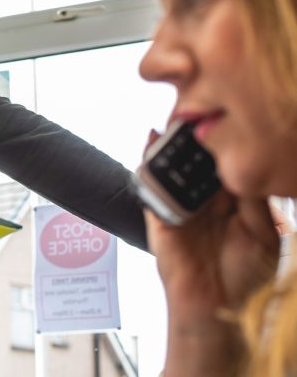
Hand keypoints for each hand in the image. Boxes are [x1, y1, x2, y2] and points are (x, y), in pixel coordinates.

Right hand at [144, 132, 279, 375]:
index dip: (231, 139)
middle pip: (201, 157)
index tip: (233, 112)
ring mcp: (181, 203)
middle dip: (200, 134)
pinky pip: (150, 182)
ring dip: (176, 143)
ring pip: (177, 165)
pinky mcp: (158, 212)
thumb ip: (256, 197)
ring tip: (179, 119)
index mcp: (236, 200)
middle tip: (200, 107)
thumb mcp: (265, 231)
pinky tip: (154, 140)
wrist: (215, 308)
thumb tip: (245, 161)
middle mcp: (208, 198)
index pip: (231, 161)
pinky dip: (149, 160)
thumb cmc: (245, 276)